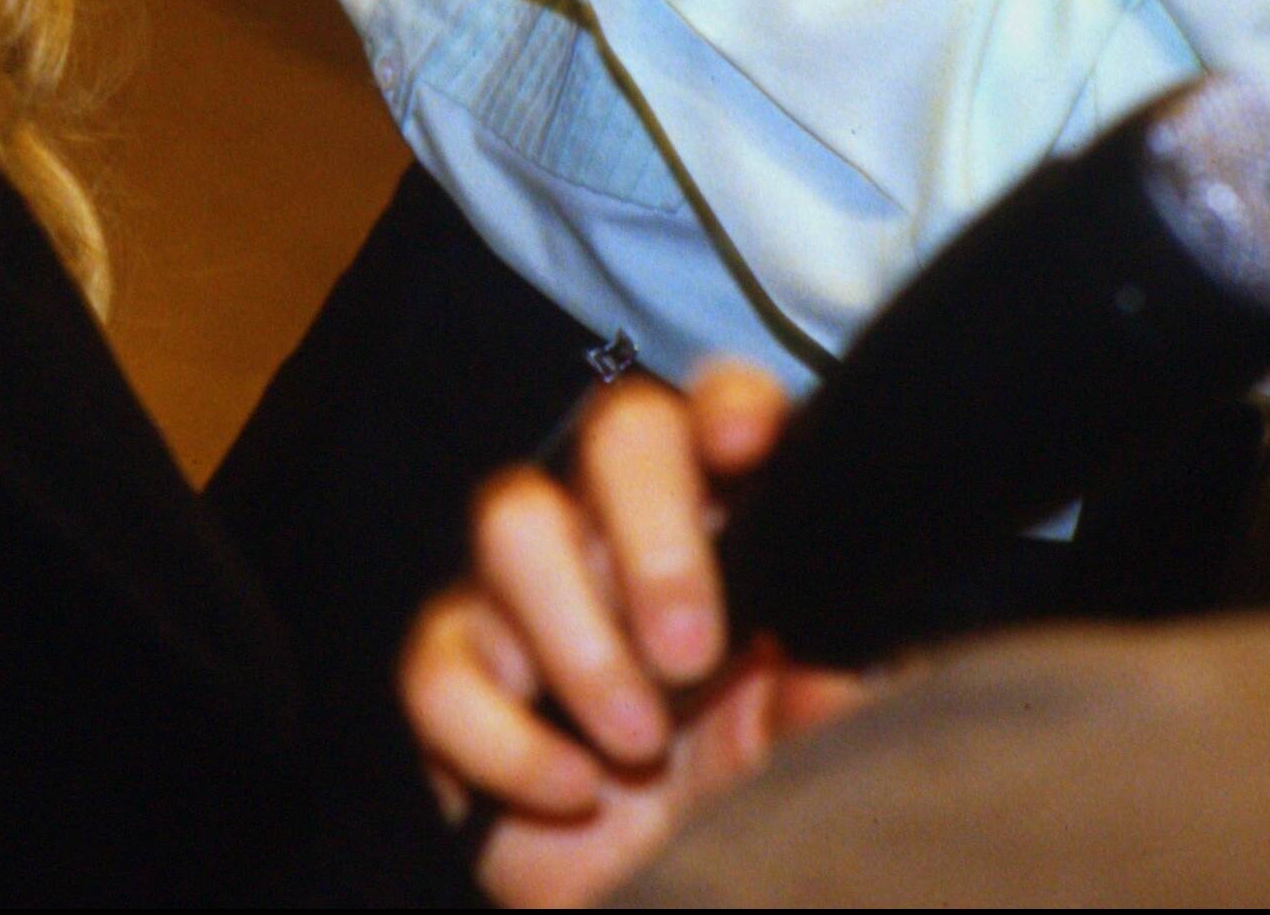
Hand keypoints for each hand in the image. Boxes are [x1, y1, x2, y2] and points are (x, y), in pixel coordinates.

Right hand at [400, 364, 868, 907]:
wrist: (658, 908)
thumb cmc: (742, 818)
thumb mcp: (813, 768)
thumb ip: (830, 707)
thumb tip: (824, 669)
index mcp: (725, 537)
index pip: (718, 415)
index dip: (727, 405)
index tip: (747, 446)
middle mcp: (621, 541)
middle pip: (615, 429)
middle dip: (653, 528)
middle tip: (691, 655)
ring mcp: (526, 597)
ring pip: (513, 519)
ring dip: (580, 638)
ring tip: (637, 742)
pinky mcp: (453, 677)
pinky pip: (439, 662)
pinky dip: (506, 737)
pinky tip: (569, 791)